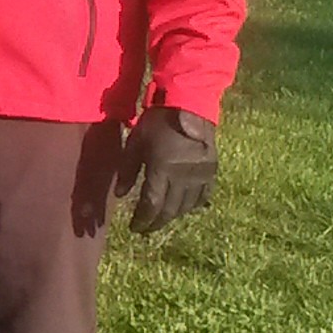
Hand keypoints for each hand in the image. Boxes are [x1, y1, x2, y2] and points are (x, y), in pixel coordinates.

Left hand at [115, 105, 217, 232]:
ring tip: (162, 219)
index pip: (152, 205)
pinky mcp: (212, 170)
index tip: (134, 228)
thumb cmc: (157, 122)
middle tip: (146, 228)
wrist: (189, 103)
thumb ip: (127, 170)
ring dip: (173, 216)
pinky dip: (192, 206)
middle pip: (170, 210)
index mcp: (162, 169)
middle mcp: (183, 177)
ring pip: (187, 206)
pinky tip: (184, 208)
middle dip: (156, 223)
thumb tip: (120, 195)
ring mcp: (200, 175)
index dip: (142, 220)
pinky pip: (204, 196)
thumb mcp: (135, 143)